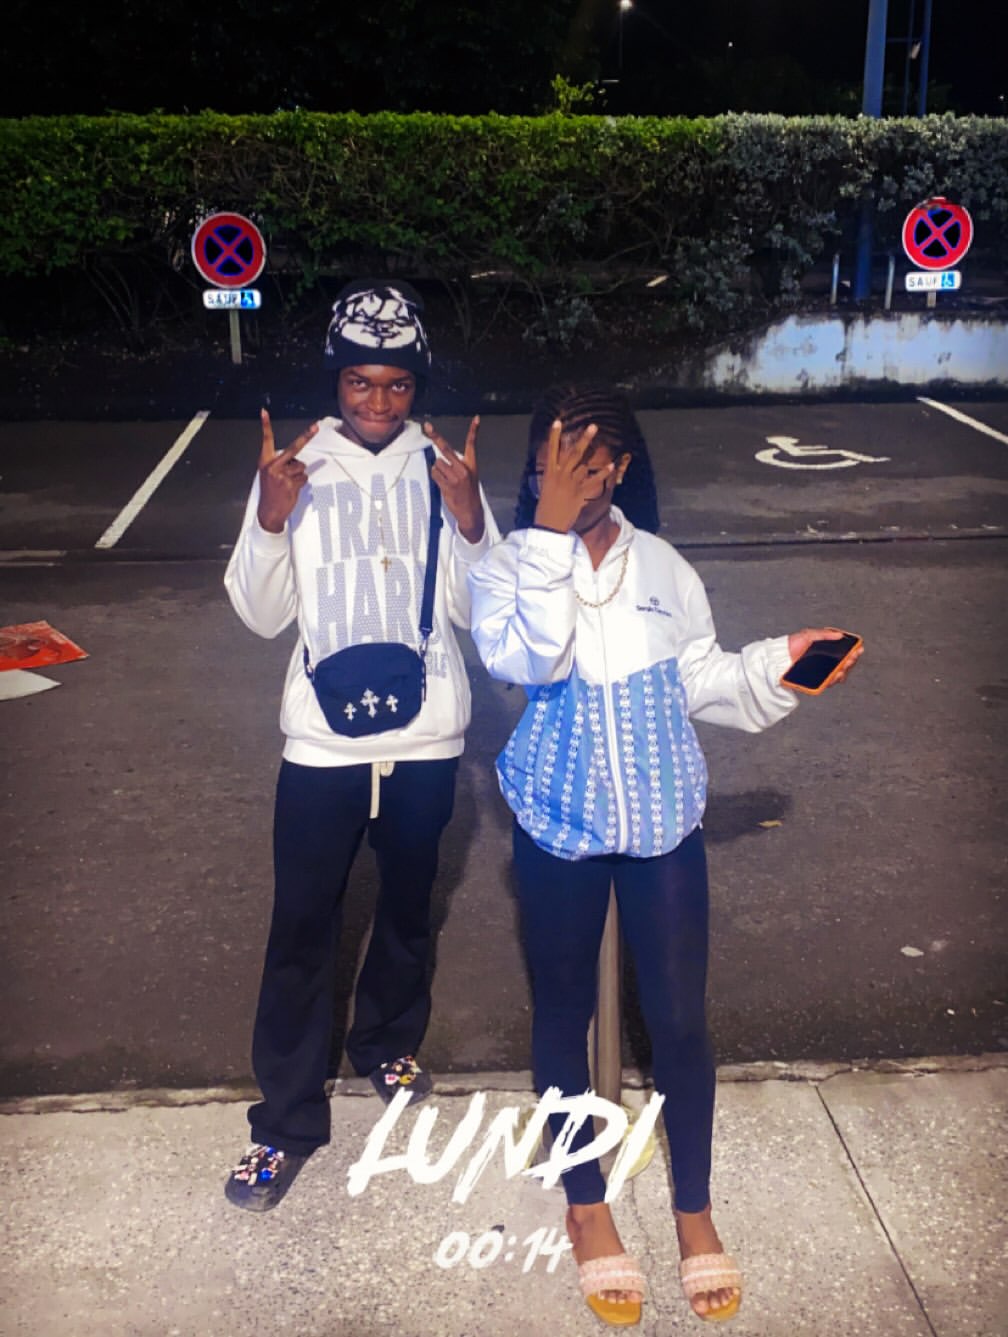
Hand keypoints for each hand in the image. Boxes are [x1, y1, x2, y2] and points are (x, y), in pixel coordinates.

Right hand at [256, 409, 316, 532]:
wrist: (268, 513)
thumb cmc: (270, 493)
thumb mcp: (268, 475)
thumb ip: (279, 464)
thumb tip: (297, 462)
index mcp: (265, 462)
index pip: (266, 440)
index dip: (265, 426)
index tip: (264, 412)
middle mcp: (272, 466)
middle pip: (294, 448)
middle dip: (306, 436)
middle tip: (316, 426)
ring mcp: (282, 475)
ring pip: (301, 467)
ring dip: (299, 475)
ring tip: (288, 484)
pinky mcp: (291, 484)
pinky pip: (304, 478)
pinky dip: (301, 483)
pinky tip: (291, 489)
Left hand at [423, 417, 484, 542]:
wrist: (471, 512)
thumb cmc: (468, 493)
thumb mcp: (470, 476)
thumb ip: (458, 465)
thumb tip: (440, 459)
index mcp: (471, 465)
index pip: (472, 444)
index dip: (474, 431)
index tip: (476, 419)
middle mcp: (463, 469)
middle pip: (446, 449)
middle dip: (435, 437)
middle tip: (427, 426)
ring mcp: (455, 477)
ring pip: (437, 464)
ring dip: (438, 469)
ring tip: (446, 479)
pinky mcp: (447, 485)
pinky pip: (435, 474)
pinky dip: (436, 477)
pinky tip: (444, 484)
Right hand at [532, 418, 610, 533]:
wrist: (548, 526)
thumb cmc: (544, 511)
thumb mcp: (545, 490)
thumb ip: (554, 479)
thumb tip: (559, 473)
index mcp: (549, 474)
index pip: (551, 451)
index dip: (554, 436)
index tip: (557, 422)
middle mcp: (561, 476)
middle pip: (573, 453)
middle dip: (583, 439)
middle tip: (593, 427)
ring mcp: (571, 484)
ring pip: (584, 464)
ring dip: (592, 452)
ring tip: (601, 442)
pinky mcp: (579, 493)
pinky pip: (593, 481)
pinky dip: (602, 474)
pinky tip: (611, 465)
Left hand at [786, 627, 862, 686]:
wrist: (776, 658)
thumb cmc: (790, 645)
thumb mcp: (808, 635)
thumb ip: (824, 634)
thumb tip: (840, 635)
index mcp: (825, 652)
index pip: (843, 653)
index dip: (853, 652)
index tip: (858, 649)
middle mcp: (824, 663)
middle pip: (844, 665)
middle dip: (851, 661)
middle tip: (852, 657)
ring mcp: (820, 673)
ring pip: (838, 675)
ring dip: (844, 671)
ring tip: (845, 667)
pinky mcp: (814, 682)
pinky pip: (827, 683)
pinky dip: (834, 680)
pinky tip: (836, 675)